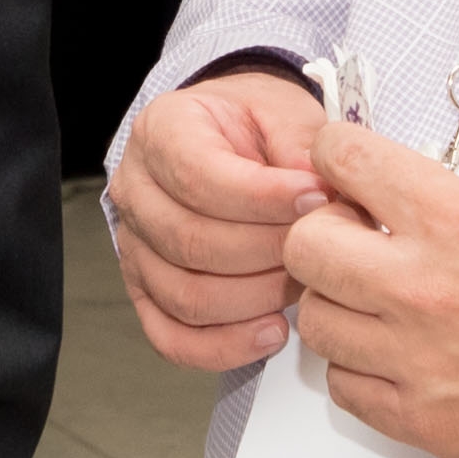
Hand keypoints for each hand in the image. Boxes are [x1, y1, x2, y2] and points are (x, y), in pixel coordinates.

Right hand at [109, 68, 329, 371]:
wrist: (233, 140)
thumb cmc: (256, 126)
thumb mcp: (286, 111)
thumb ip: (304, 147)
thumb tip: (322, 196)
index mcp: (162, 131)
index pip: (197, 176)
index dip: (262, 197)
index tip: (315, 200)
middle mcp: (136, 190)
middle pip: (191, 242)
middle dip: (268, 252)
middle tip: (319, 246)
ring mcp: (136, 246)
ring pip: (185, 296)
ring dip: (256, 298)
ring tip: (302, 281)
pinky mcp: (147, 291)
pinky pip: (172, 337)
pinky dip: (225, 346)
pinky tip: (271, 330)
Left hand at [280, 118, 458, 457]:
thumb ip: (452, 198)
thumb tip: (392, 191)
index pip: (347, 160)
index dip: (337, 156)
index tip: (342, 166)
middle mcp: (426, 288)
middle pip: (305, 245)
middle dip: (323, 234)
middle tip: (354, 243)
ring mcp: (417, 359)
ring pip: (316, 320)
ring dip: (341, 306)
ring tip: (381, 307)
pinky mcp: (420, 419)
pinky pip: (344, 385)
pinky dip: (361, 368)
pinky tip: (397, 357)